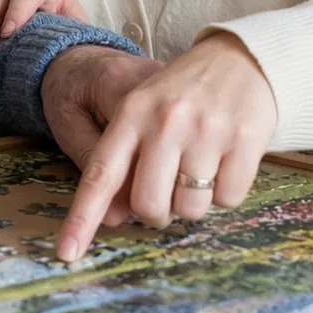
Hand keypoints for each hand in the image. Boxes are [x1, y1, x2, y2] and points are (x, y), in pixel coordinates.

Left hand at [48, 33, 277, 261]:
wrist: (240, 58)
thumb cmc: (181, 92)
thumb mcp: (137, 106)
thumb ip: (119, 158)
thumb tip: (117, 216)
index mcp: (131, 111)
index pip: (101, 174)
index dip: (83, 218)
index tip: (67, 254)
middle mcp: (166, 121)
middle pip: (148, 205)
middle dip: (156, 211)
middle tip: (165, 189)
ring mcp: (207, 131)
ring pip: (190, 209)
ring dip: (192, 202)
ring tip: (198, 167)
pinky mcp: (245, 140)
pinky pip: (229, 199)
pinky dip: (225, 192)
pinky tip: (224, 161)